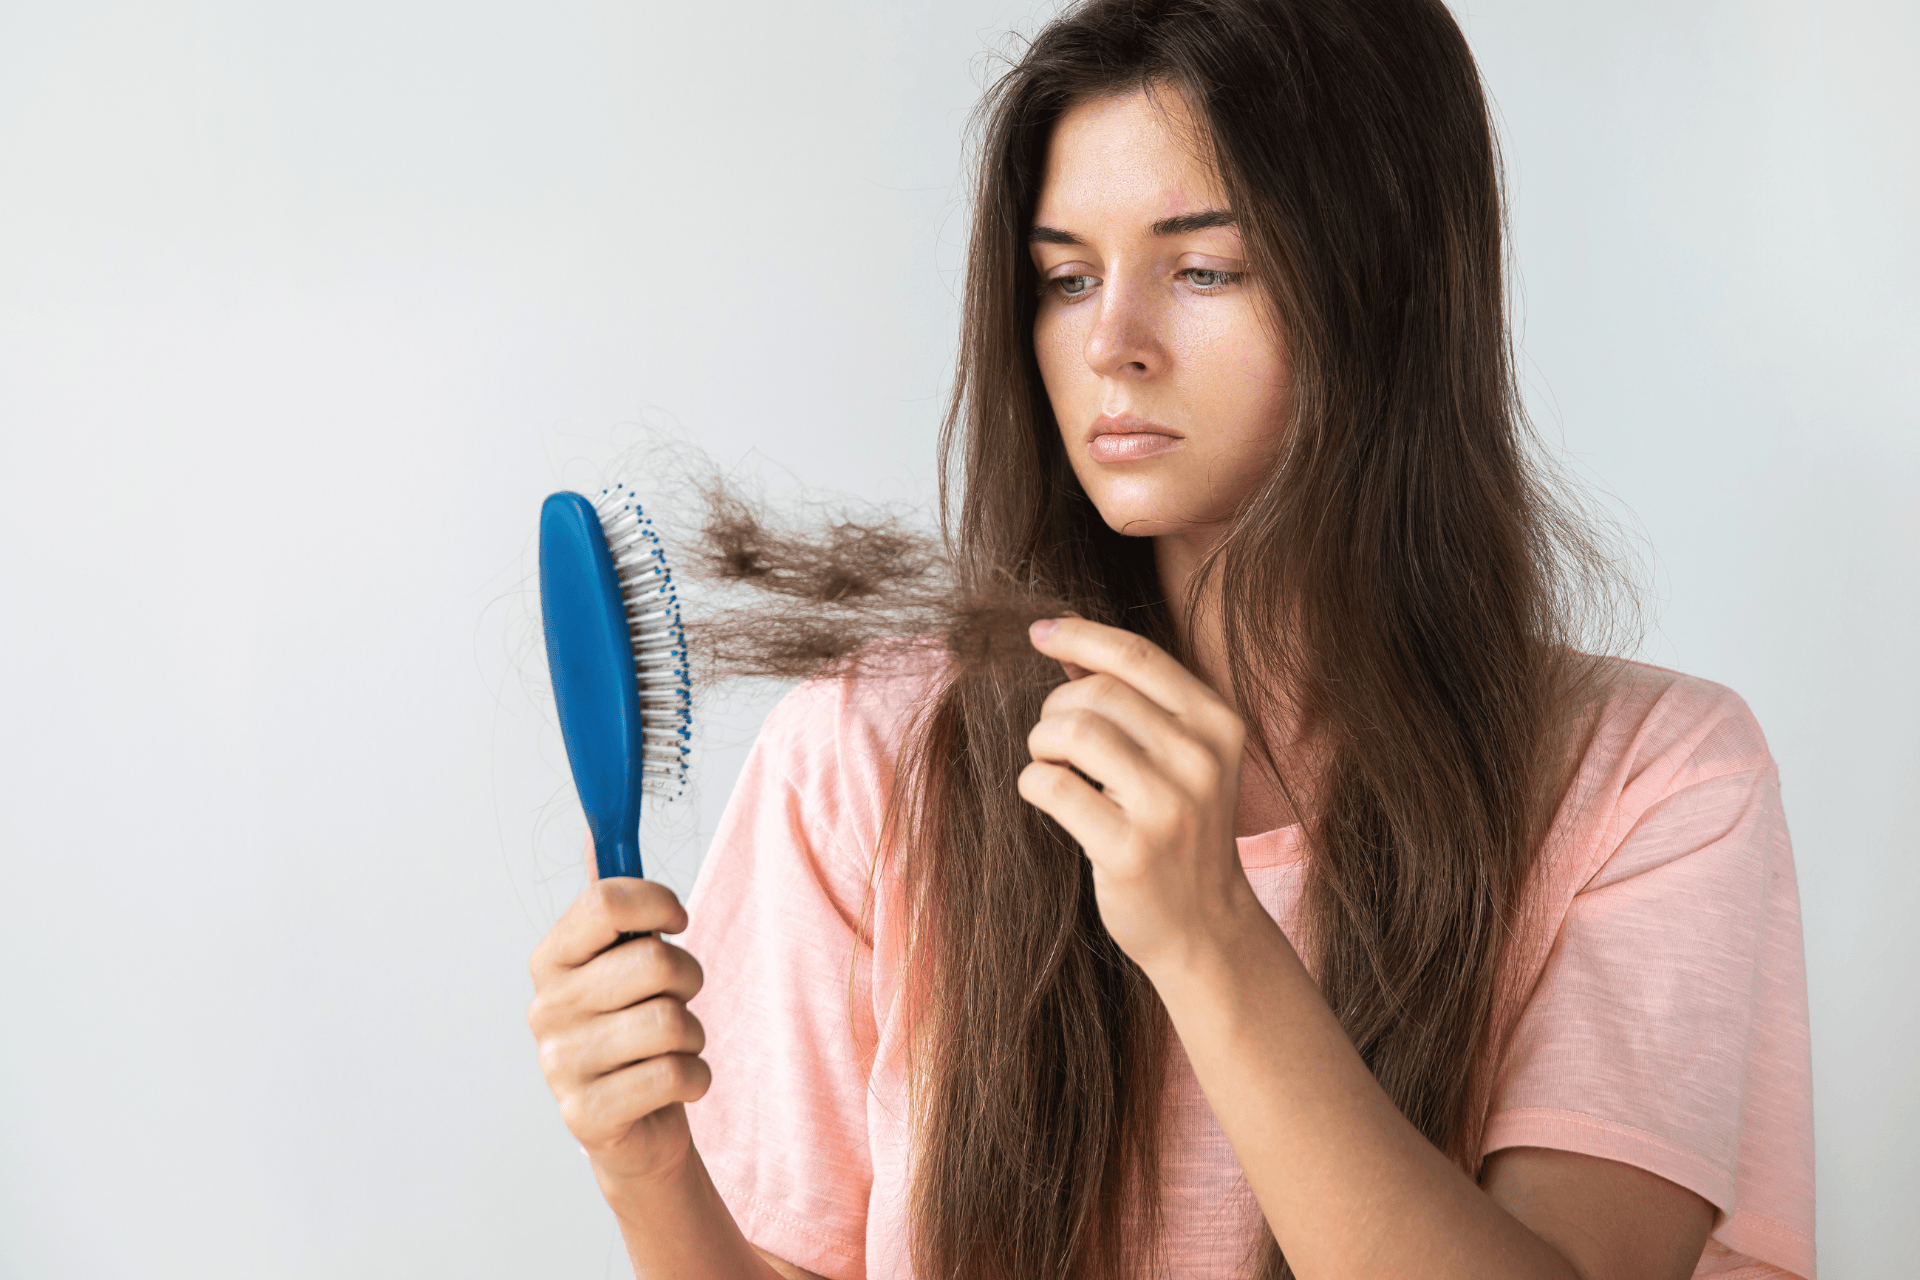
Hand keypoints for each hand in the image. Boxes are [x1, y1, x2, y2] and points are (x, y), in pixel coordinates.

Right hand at [526, 838, 709, 1187]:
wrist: (634, 1123)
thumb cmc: (633, 1027)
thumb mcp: (619, 960)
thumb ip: (611, 903)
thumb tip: (597, 830)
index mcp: (551, 958)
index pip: (605, 902)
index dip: (658, 904)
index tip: (678, 921)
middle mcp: (546, 1008)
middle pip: (653, 962)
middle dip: (689, 978)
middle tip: (680, 996)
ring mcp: (560, 1065)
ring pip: (670, 1021)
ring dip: (694, 1034)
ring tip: (676, 1045)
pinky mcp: (587, 1115)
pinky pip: (674, 1075)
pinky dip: (695, 1078)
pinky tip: (676, 1084)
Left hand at [1019, 616, 1257, 973]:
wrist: (1206, 926)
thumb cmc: (1181, 831)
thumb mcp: (1181, 757)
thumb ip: (1136, 700)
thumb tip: (1067, 643)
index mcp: (1218, 725)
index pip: (1137, 656)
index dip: (1079, 635)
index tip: (1039, 632)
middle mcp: (1200, 759)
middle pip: (1097, 692)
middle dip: (1057, 708)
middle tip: (1055, 741)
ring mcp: (1169, 806)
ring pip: (1072, 732)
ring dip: (1043, 744)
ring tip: (1052, 766)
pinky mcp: (1131, 850)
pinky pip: (1052, 786)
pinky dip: (1034, 782)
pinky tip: (1048, 796)